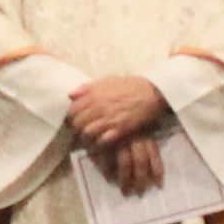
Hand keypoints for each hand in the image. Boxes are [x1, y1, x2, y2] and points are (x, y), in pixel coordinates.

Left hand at [67, 73, 172, 195]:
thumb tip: (71, 95)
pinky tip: (102, 141)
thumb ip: (88, 88)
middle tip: (82, 130)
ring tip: (91, 137)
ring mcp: (109, 119)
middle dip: (77, 128)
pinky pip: (102, 141)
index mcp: (94, 94)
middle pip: (77, 123)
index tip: (75, 119)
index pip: (72, 110)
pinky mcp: (120, 130)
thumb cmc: (130, 85)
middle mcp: (99, 107)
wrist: (152, 92)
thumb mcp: (108, 80)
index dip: (72, 116)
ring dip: (87, 136)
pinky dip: (99, 143)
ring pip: (87, 133)